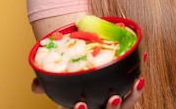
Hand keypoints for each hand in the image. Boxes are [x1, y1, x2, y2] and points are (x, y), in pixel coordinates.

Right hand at [30, 77, 144, 108]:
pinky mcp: (124, 96)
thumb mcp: (56, 85)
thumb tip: (34, 86)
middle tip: (112, 97)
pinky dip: (137, 83)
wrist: (81, 73)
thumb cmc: (68, 81)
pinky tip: (141, 69)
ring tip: (137, 82)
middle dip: (111, 108)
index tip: (80, 104)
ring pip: (125, 106)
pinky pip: (133, 93)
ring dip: (132, 96)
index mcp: (82, 108)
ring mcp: (113, 105)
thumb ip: (45, 85)